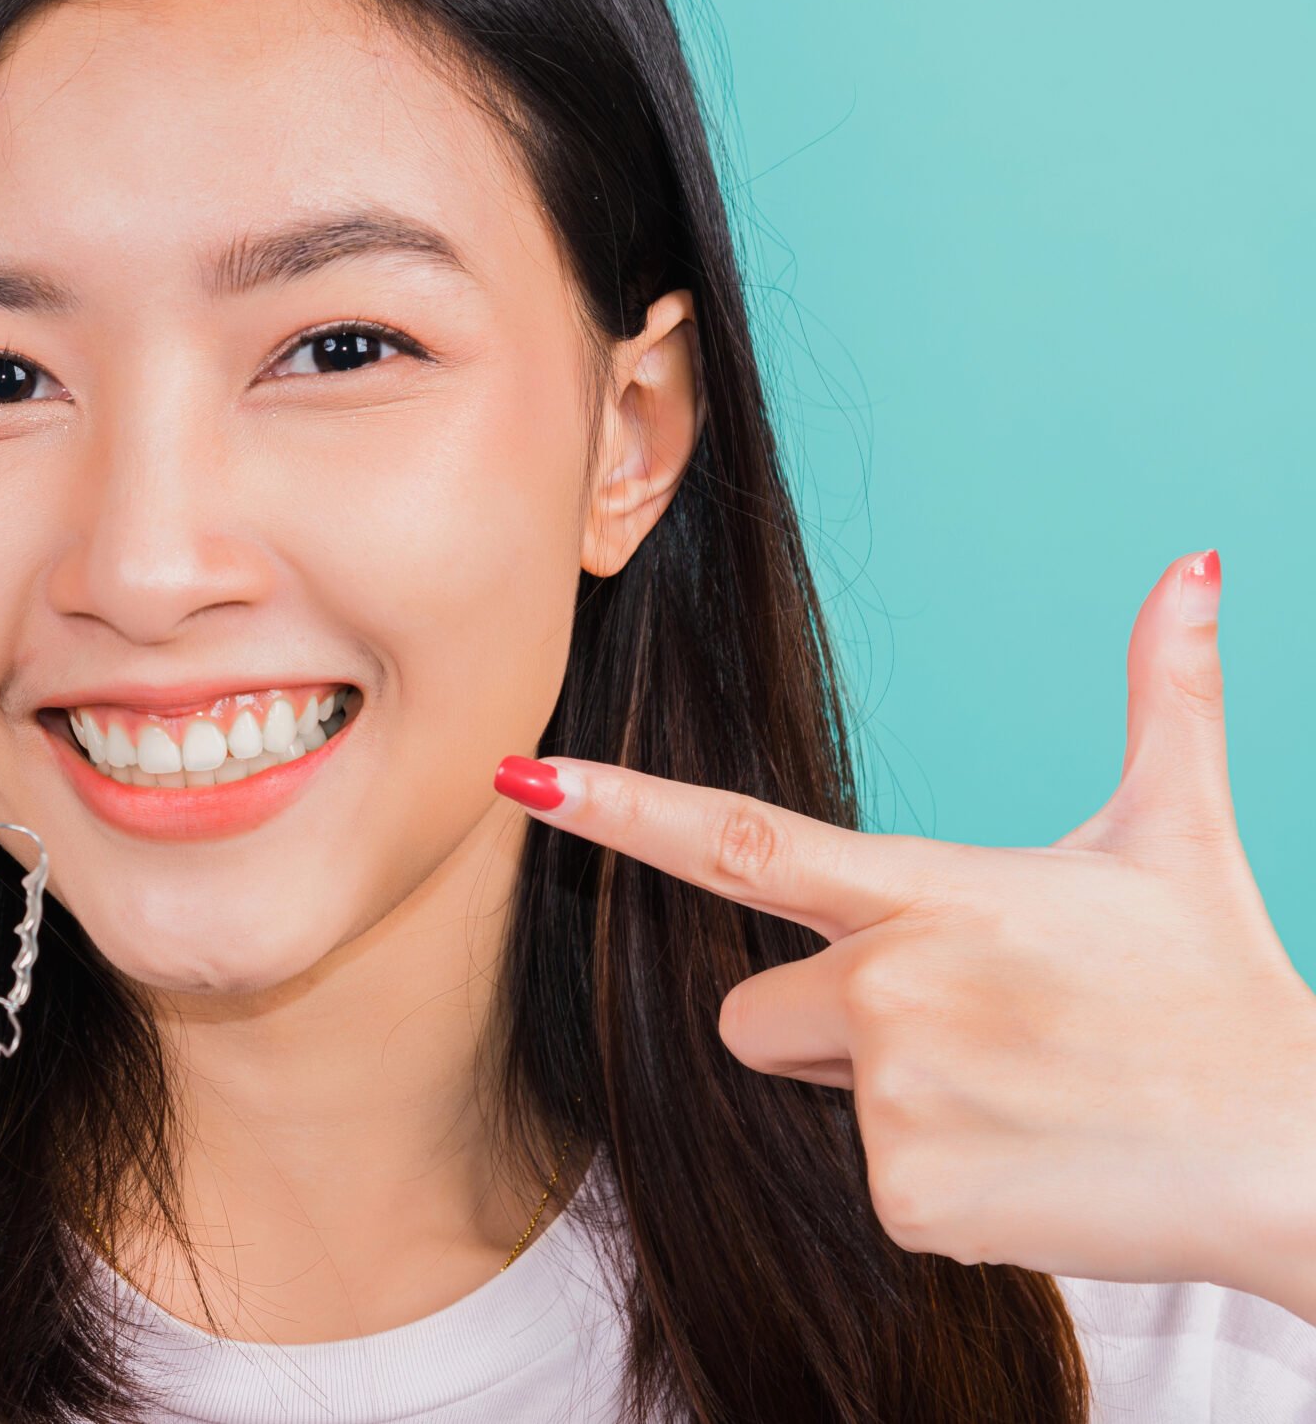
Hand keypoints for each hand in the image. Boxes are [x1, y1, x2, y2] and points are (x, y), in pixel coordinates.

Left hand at [496, 552, 1315, 1318]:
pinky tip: (1028, 1163)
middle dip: (822, 1027)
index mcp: (930, 891)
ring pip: (812, 1097)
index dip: (621, 807)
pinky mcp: (909, 1193)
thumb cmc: (1222, 997)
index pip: (740, 838)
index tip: (523, 777)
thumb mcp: (1178, 839)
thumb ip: (1165, 699)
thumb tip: (1196, 569)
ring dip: (886, 1103)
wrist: (1297, 1157)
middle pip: (747, 1010)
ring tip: (1016, 1094)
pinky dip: (937, 1184)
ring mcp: (894, 1094)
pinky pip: (871, 1184)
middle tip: (972, 1033)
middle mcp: (891, 985)